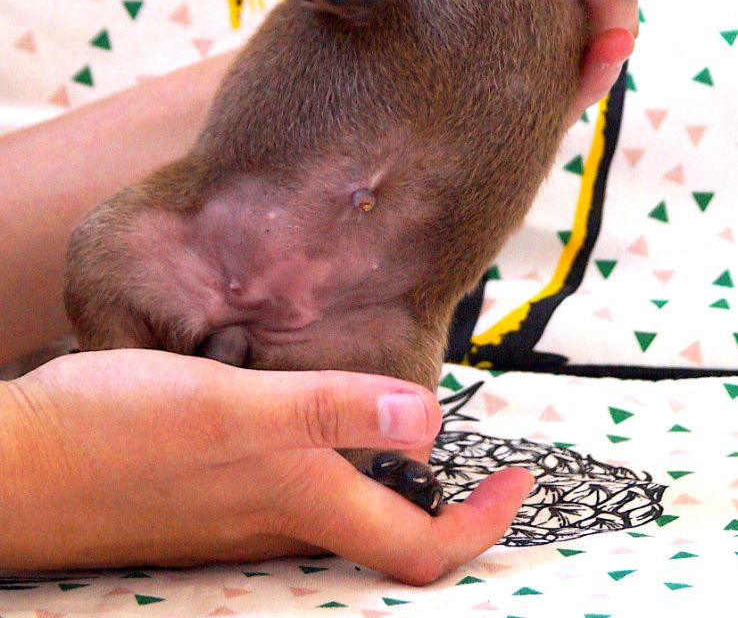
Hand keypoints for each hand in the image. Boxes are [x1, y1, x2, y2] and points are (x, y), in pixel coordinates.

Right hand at [1, 351, 532, 583]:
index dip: (479, 526)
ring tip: (410, 428)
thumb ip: (327, 412)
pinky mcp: (207, 497)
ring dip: (388, 480)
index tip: (518, 482)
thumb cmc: (117, 434)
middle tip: (474, 457)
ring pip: (340, 516)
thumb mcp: (230, 406)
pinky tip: (316, 420)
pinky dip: (331, 464)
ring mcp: (240, 516)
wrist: (20, 464)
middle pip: (386, 538)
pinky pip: (293, 493)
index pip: (417, 548)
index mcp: (296, 501)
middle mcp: (276, 523)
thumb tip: (430, 419)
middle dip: (444, 506)